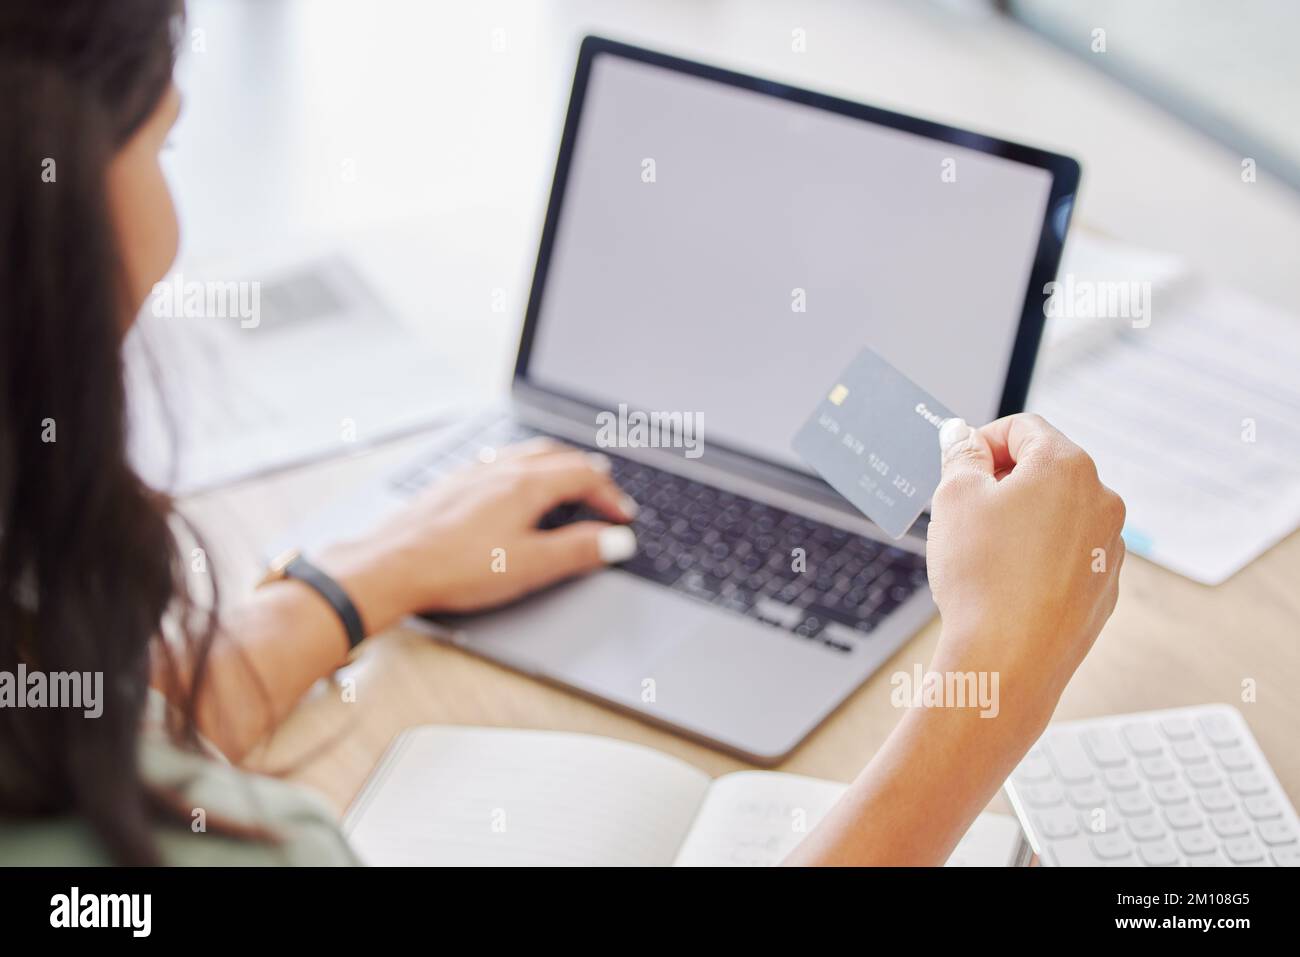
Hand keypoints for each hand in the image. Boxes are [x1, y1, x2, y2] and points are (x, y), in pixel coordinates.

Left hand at [319, 439, 637, 629]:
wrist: (390, 565)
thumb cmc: (456, 567)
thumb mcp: (530, 566)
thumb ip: (578, 551)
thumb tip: (617, 540)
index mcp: (526, 484)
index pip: (584, 476)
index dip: (610, 495)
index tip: (622, 516)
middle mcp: (501, 469)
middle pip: (557, 455)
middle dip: (588, 471)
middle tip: (604, 489)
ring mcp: (473, 472)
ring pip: (526, 453)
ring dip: (556, 462)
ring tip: (567, 476)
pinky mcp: (451, 483)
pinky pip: (498, 461)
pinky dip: (522, 466)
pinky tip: (512, 482)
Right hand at [924, 412, 1125, 738]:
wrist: (1009, 660)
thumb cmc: (981, 576)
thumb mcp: (954, 498)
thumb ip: (960, 455)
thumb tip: (962, 436)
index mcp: (1068, 466)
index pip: (1023, 428)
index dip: (981, 441)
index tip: (956, 466)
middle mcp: (1101, 501)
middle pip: (1045, 469)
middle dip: (1002, 481)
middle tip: (962, 510)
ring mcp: (1108, 547)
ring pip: (1058, 514)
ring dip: (1021, 519)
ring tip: (982, 552)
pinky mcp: (1103, 587)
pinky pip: (1067, 555)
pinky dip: (1037, 556)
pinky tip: (1006, 583)